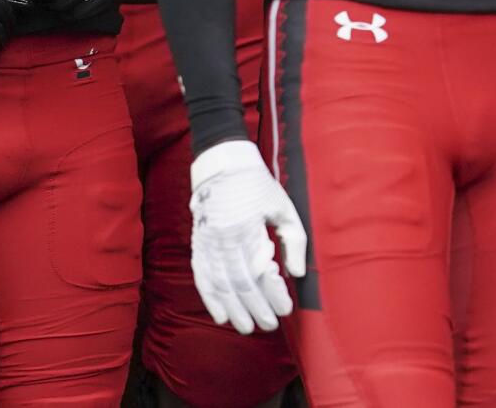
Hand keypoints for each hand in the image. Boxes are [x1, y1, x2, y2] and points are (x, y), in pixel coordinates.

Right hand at [188, 140, 306, 333]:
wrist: (222, 166)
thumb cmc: (259, 186)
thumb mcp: (284, 207)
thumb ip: (294, 241)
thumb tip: (297, 274)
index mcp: (247, 229)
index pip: (261, 273)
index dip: (273, 294)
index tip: (287, 309)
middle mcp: (223, 240)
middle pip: (240, 284)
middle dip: (256, 309)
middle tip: (270, 325)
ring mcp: (207, 244)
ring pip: (220, 286)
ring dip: (234, 310)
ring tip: (247, 328)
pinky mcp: (198, 246)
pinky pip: (202, 278)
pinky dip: (210, 299)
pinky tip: (221, 315)